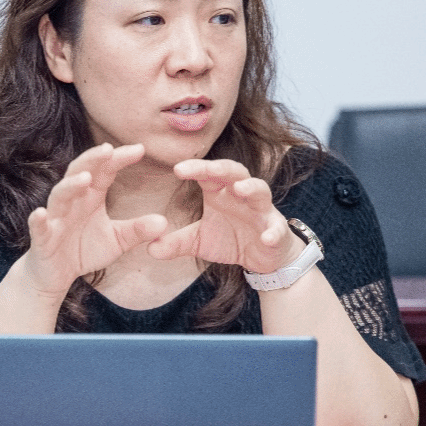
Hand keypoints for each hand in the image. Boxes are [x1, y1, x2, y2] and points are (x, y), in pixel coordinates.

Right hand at [23, 143, 167, 294]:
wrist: (56, 274)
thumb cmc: (84, 250)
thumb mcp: (117, 240)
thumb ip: (137, 230)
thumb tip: (164, 222)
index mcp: (90, 197)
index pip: (104, 171)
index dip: (119, 159)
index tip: (140, 149)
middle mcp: (72, 202)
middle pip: (79, 173)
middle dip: (92, 160)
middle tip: (108, 149)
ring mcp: (55, 218)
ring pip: (60, 196)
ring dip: (70, 186)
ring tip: (84, 179)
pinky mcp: (42, 238)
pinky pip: (39, 226)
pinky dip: (38, 219)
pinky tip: (40, 213)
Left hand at [147, 158, 301, 272]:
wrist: (263, 257)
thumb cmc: (230, 239)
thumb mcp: (199, 242)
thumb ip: (176, 242)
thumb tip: (149, 248)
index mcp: (220, 192)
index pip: (208, 174)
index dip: (196, 168)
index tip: (177, 168)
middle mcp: (242, 195)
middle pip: (234, 172)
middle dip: (220, 168)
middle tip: (205, 168)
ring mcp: (261, 211)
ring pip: (260, 191)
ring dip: (251, 189)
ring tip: (240, 190)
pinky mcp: (276, 230)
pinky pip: (276, 228)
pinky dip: (273, 231)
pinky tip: (267, 237)